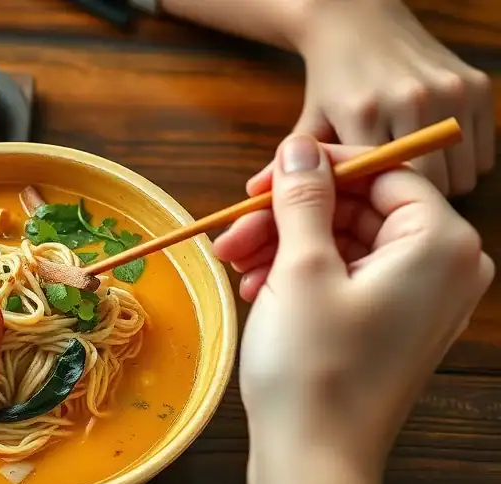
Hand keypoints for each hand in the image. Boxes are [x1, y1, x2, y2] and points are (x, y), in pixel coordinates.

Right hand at [213, 134, 492, 471]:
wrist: (315, 459)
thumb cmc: (315, 368)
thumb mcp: (301, 269)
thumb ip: (303, 198)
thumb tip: (300, 148)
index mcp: (440, 243)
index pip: (382, 170)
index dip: (317, 167)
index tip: (263, 176)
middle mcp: (444, 267)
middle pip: (359, 208)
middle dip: (288, 215)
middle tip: (234, 229)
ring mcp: (421, 299)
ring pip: (345, 243)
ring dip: (284, 245)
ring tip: (233, 262)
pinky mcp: (393, 324)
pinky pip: (347, 277)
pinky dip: (300, 275)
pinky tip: (255, 286)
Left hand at [292, 0, 493, 195]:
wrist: (359, 23)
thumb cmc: (331, 82)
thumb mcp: (307, 123)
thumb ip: (283, 166)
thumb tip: (251, 199)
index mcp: (365, 112)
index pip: (384, 187)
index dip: (381, 209)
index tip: (374, 214)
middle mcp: (415, 99)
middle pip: (431, 187)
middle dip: (414, 201)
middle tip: (396, 201)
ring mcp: (452, 91)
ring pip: (463, 174)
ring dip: (442, 185)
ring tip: (413, 178)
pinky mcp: (479, 86)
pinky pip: (483, 153)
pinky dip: (464, 164)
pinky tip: (434, 158)